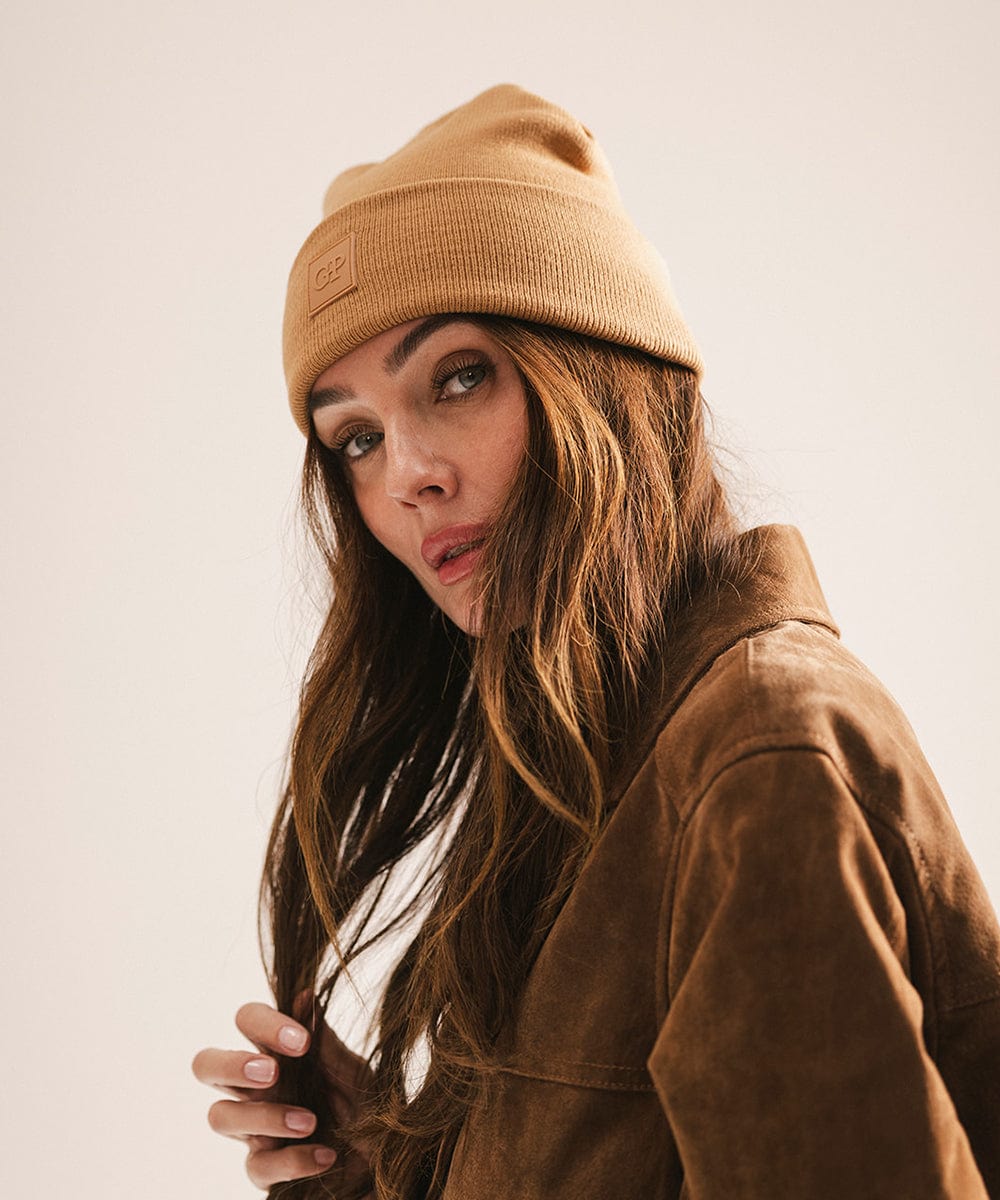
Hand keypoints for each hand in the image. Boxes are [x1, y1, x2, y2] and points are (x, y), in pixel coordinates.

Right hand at [191, 994, 373, 1191]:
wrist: (384, 1152)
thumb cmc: (362, 1100)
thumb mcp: (350, 1068)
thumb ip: (324, 1039)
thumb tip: (305, 994)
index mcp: (275, 1050)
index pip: (246, 1020)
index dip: (264, 1024)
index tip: (302, 1042)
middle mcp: (255, 1086)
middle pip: (205, 1064)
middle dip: (232, 1065)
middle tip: (271, 1073)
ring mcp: (253, 1127)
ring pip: (220, 1116)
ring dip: (265, 1116)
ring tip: (309, 1122)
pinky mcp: (263, 1168)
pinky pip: (256, 1166)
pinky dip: (292, 1160)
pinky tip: (325, 1155)